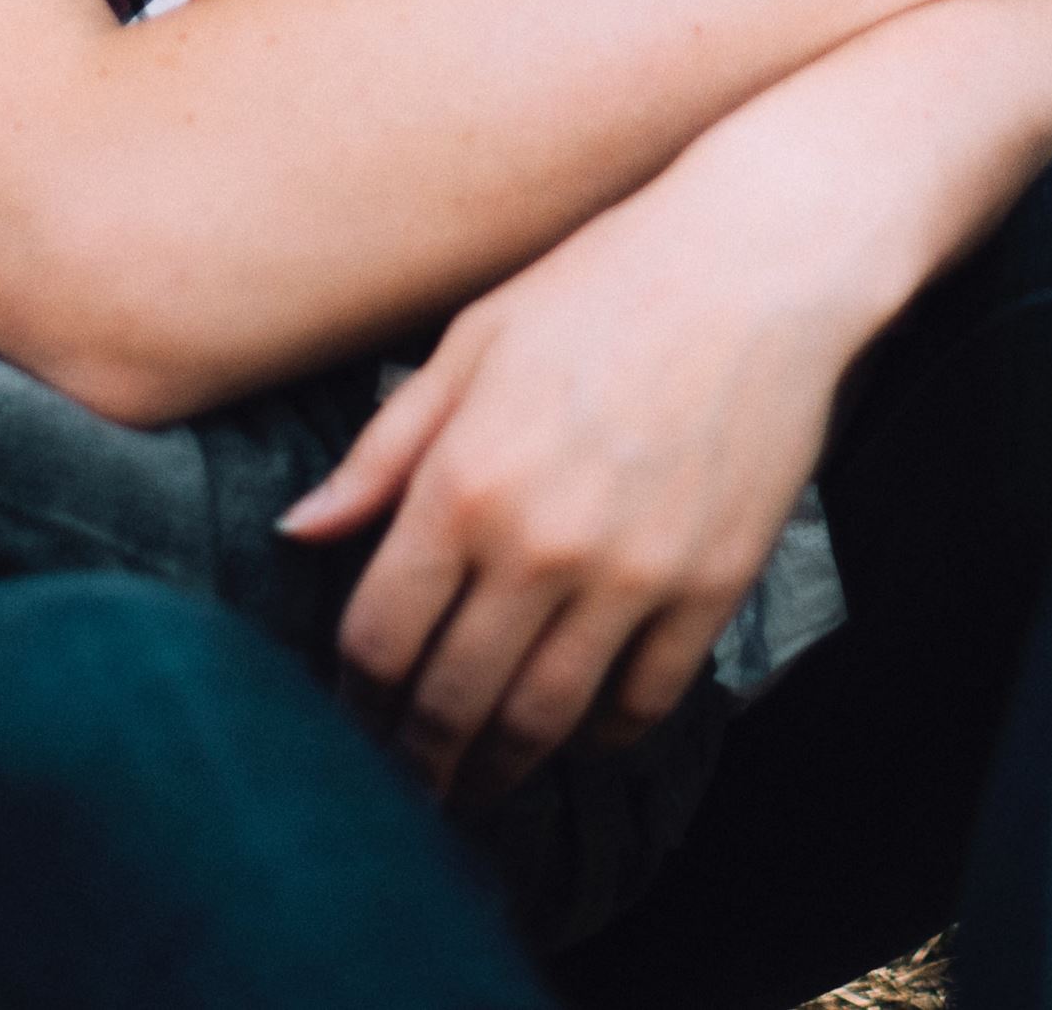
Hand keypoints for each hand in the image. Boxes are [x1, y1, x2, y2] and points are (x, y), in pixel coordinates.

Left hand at [278, 148, 863, 802]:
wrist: (753, 266)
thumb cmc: (598, 286)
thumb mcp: (468, 345)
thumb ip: (381, 453)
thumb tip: (297, 531)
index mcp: (464, 481)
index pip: (379, 636)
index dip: (354, 693)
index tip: (351, 713)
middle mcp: (540, 544)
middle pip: (453, 700)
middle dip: (415, 759)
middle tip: (399, 785)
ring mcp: (632, 576)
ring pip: (544, 722)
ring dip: (498, 769)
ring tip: (471, 786)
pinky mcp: (710, 589)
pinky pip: (643, 704)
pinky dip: (600, 736)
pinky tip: (572, 733)